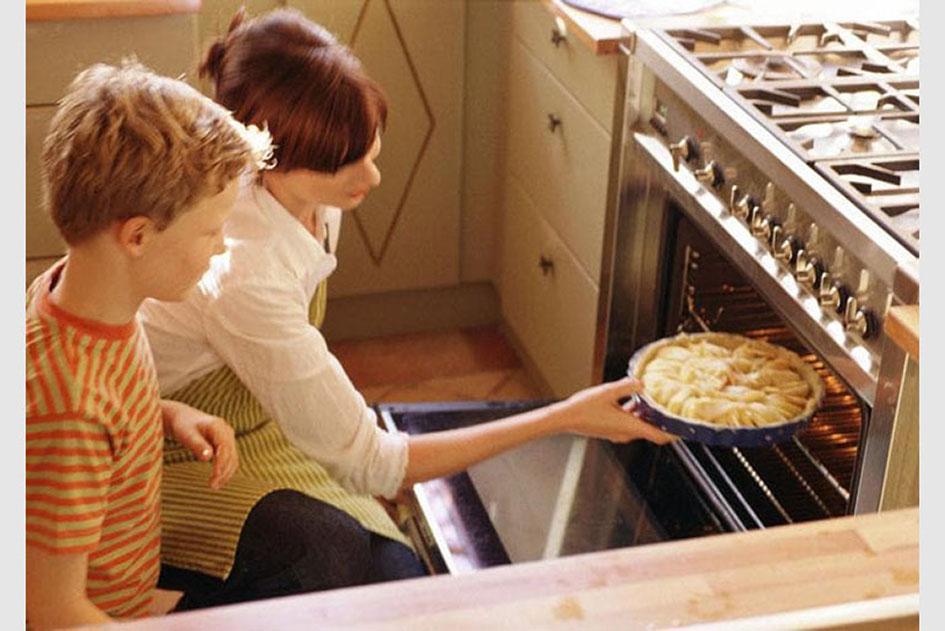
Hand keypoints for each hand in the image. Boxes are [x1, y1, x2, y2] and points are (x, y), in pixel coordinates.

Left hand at [162, 401, 238, 488]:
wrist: (183, 418)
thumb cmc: (183, 426)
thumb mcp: (186, 434)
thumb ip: (197, 445)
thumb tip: (208, 458)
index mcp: (218, 426)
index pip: (224, 447)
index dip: (221, 463)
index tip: (215, 476)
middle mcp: (227, 431)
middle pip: (231, 454)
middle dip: (224, 471)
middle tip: (213, 486)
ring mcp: (229, 438)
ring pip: (233, 459)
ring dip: (226, 473)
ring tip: (214, 486)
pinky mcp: (226, 445)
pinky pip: (230, 459)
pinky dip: (225, 470)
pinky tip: (217, 480)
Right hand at [554, 377, 673, 444]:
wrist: (565, 418)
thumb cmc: (584, 408)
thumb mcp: (607, 392)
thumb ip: (627, 387)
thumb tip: (642, 383)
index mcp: (629, 426)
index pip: (658, 436)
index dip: (673, 434)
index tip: (684, 428)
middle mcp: (626, 433)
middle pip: (651, 430)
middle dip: (662, 420)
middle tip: (672, 408)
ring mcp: (618, 432)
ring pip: (640, 426)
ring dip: (648, 415)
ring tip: (653, 401)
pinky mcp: (611, 429)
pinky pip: (630, 423)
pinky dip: (636, 415)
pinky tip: (633, 400)